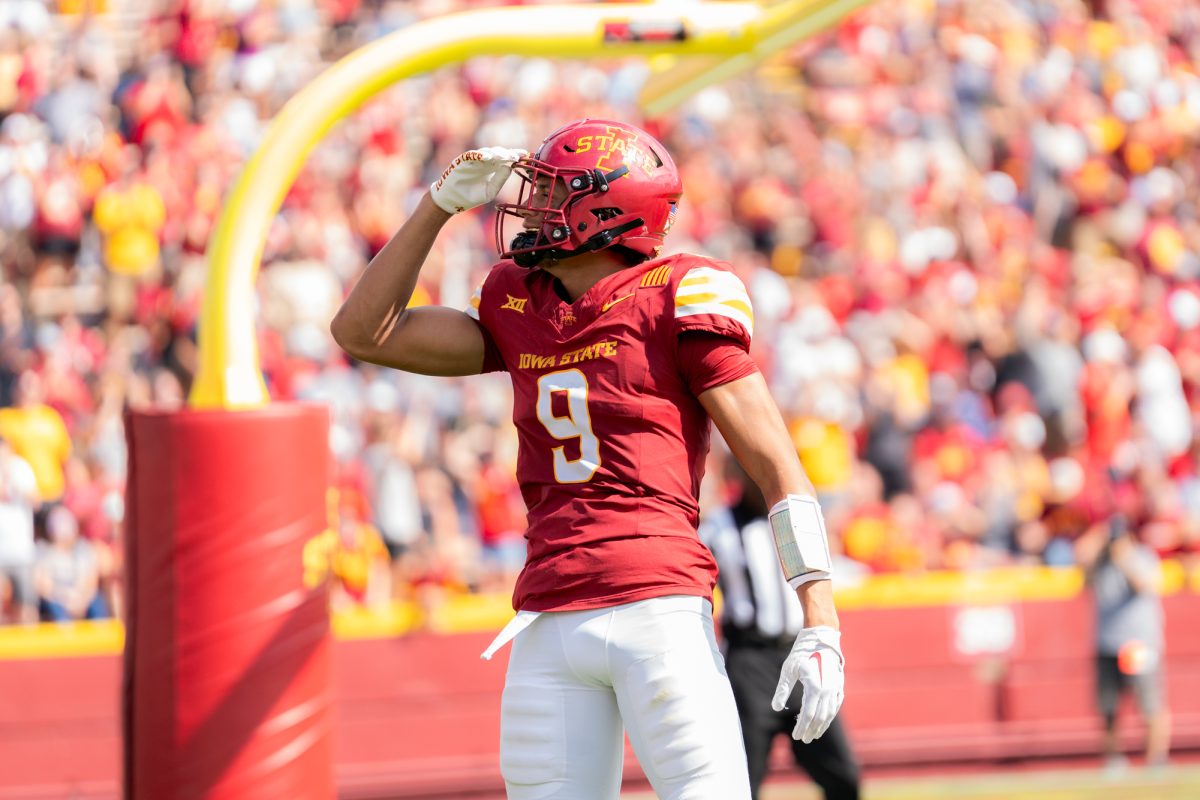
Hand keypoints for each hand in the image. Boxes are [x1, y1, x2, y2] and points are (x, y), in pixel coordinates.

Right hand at [429, 146, 526, 213]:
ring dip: (496, 153)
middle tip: (516, 156)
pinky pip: (471, 155)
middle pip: (497, 153)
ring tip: (505, 157)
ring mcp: (472, 160)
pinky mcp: (462, 161)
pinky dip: (480, 155)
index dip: (514, 155)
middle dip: (507, 154)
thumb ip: (499, 180)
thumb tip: (510, 167)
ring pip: (486, 151)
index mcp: (491, 168)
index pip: (504, 159)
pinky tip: (489, 157)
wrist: (451, 201)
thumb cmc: (470, 196)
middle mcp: (483, 162)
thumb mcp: (489, 191)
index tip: (525, 155)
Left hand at [772, 625, 844, 742]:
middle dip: (811, 730)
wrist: (821, 638)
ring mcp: (835, 688)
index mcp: (815, 687)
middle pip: (820, 717)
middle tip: (804, 739)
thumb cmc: (801, 653)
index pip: (809, 714)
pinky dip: (829, 716)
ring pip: (829, 713)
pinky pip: (835, 706)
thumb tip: (776, 707)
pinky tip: (824, 721)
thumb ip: (783, 690)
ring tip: (814, 735)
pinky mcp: (839, 685)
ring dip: (822, 726)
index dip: (802, 727)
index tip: (796, 736)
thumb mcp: (788, 670)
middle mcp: (828, 690)